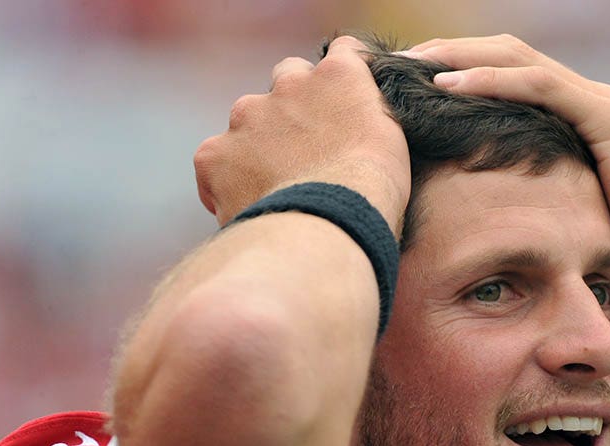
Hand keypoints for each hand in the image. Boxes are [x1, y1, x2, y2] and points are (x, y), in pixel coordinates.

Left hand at [194, 36, 410, 232]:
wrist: (327, 229)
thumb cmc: (372, 193)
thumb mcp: (394, 142)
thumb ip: (373, 111)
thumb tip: (365, 107)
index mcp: (338, 77)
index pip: (343, 53)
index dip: (342, 80)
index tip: (344, 101)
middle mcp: (288, 85)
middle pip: (288, 78)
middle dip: (295, 106)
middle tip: (309, 149)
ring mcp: (247, 117)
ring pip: (249, 120)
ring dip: (261, 142)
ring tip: (279, 185)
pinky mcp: (216, 154)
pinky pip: (215, 161)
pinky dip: (228, 179)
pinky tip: (250, 202)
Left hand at [407, 34, 609, 312]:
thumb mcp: (567, 225)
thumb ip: (535, 209)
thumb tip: (487, 231)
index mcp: (576, 121)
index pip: (506, 78)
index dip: (456, 73)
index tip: (406, 88)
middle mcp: (588, 102)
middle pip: (504, 57)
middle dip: (447, 54)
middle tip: (395, 65)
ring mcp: (600, 106)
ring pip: (517, 59)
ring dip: (459, 56)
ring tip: (411, 65)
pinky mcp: (609, 119)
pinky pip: (541, 86)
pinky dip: (493, 80)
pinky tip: (450, 84)